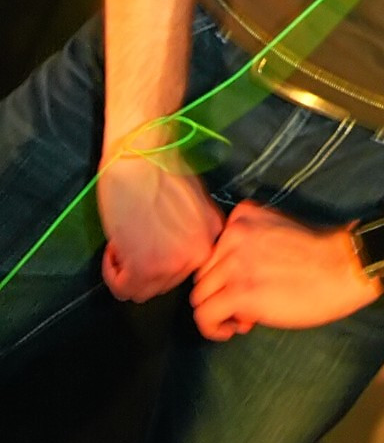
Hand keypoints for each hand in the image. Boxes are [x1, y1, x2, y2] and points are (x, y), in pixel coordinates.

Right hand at [98, 154, 223, 302]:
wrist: (141, 153)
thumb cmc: (159, 167)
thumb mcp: (193, 200)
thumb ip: (191, 228)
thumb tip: (175, 244)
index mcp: (212, 237)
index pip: (185, 268)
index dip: (161, 256)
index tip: (149, 241)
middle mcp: (198, 254)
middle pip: (165, 283)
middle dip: (144, 264)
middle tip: (132, 238)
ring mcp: (173, 263)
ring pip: (143, 290)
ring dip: (127, 269)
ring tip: (124, 238)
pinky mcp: (145, 266)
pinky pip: (122, 289)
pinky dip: (112, 272)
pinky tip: (114, 246)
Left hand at [190, 201, 380, 339]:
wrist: (344, 266)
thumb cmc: (320, 252)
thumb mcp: (278, 229)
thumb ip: (250, 243)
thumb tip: (231, 282)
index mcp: (243, 215)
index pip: (213, 250)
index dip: (226, 272)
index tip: (247, 284)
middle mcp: (233, 234)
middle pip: (204, 274)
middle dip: (221, 293)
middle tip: (247, 306)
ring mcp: (234, 263)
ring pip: (199, 296)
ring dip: (218, 311)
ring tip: (244, 318)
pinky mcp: (240, 292)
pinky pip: (204, 316)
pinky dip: (213, 328)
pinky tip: (232, 330)